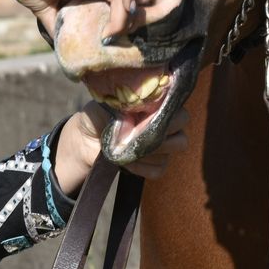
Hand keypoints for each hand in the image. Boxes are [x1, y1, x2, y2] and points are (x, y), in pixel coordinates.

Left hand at [53, 101, 190, 195]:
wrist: (85, 140)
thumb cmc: (97, 115)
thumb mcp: (105, 105)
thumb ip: (121, 106)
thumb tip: (133, 118)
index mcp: (154, 100)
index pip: (175, 100)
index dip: (164, 109)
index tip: (144, 117)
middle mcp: (164, 119)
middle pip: (183, 122)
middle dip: (162, 128)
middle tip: (139, 134)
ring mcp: (164, 142)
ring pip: (177, 145)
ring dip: (152, 149)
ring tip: (129, 149)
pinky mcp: (157, 162)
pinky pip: (161, 168)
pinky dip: (144, 168)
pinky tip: (128, 163)